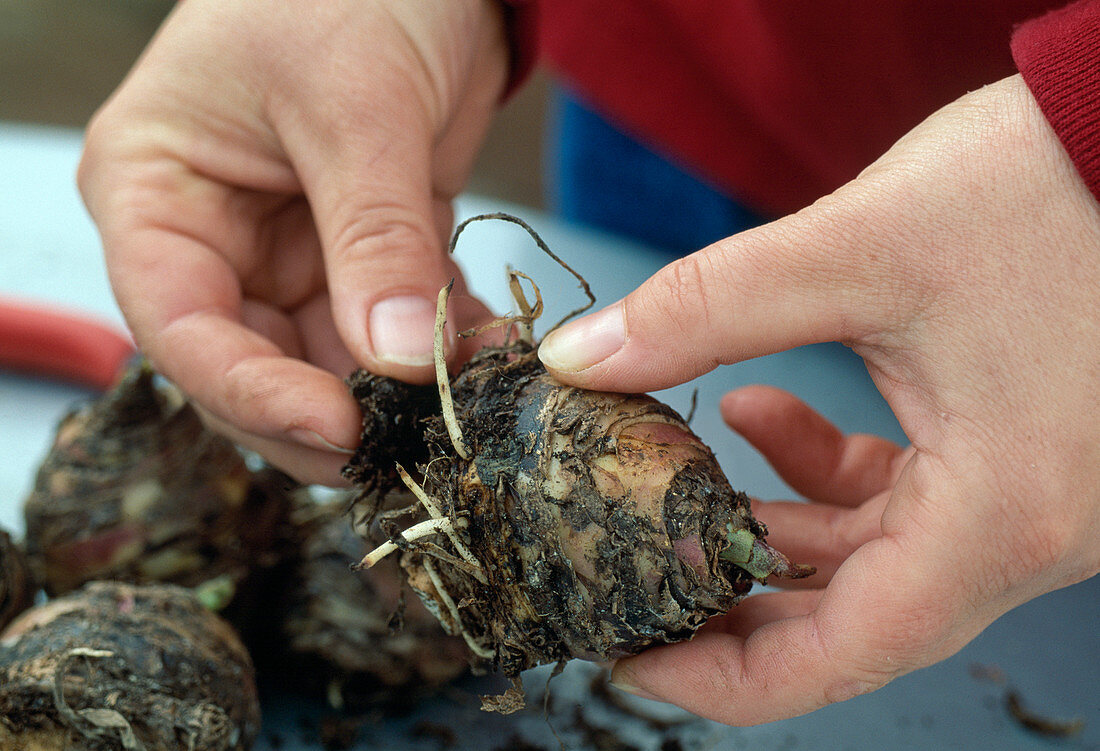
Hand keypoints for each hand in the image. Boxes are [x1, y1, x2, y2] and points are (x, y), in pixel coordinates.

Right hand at [78, 0, 508, 483]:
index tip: (341, 429)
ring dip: (397, 392)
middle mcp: (213, 238)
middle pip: (252, 366)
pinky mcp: (361, 257)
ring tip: (467, 398)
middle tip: (413, 443)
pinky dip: (437, 351)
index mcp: (156, 193)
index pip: (182, 328)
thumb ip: (376, 238)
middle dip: (333, 413)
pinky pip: (389, 329)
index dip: (254, 394)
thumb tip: (395, 360)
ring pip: (328, 363)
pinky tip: (486, 355)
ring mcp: (289, 253)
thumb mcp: (359, 108)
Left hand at [538, 75, 1099, 723]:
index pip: (847, 654)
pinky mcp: (1013, 452)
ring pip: (869, 557)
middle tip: (635, 578)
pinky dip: (819, 467)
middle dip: (732, 598)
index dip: (726, 679)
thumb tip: (586, 356)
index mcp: (1004, 514)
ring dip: (767, 523)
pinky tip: (754, 411)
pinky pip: (901, 499)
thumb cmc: (1055, 186)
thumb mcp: (857, 249)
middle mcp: (1028, 530)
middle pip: (851, 616)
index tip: (635, 663)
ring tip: (678, 477)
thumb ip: (706, 308)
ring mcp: (1027, 497)